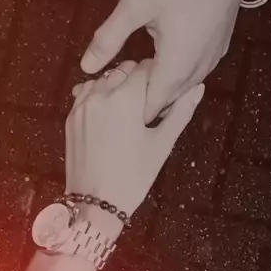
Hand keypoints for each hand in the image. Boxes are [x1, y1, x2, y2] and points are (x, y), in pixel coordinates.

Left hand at [65, 60, 203, 219]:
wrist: (94, 202)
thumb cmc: (134, 175)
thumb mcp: (162, 143)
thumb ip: (180, 111)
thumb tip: (198, 88)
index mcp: (127, 97)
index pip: (145, 68)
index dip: (157, 76)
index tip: (161, 92)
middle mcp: (102, 93)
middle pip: (123, 69)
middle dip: (137, 79)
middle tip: (147, 102)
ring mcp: (83, 104)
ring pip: (104, 78)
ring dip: (116, 84)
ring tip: (127, 108)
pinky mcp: (71, 116)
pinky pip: (86, 92)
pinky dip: (99, 95)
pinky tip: (109, 114)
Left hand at [81, 0, 245, 122]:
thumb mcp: (136, 5)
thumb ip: (109, 37)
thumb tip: (86, 66)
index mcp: (176, 67)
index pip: (151, 107)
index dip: (131, 107)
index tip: (115, 94)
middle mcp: (197, 72)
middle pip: (167, 101)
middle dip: (145, 97)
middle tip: (123, 81)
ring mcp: (211, 62)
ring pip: (183, 88)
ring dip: (162, 85)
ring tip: (141, 69)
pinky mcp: (218, 51)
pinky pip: (195, 74)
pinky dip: (178, 73)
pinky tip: (165, 55)